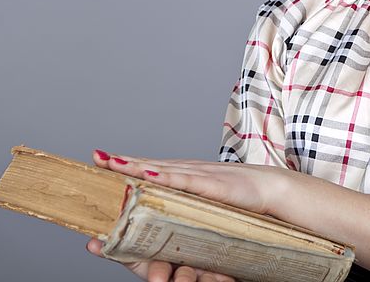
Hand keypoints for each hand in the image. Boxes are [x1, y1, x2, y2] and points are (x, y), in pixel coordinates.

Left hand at [85, 149, 293, 281]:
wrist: (272, 190)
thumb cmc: (241, 197)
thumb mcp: (207, 200)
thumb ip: (187, 202)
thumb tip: (167, 210)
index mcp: (186, 175)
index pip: (150, 168)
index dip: (126, 164)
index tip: (101, 160)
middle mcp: (189, 171)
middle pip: (149, 166)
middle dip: (122, 162)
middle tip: (97, 157)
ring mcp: (199, 177)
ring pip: (162, 170)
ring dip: (136, 166)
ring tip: (112, 163)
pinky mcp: (212, 186)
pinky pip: (184, 181)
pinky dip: (165, 177)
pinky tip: (148, 175)